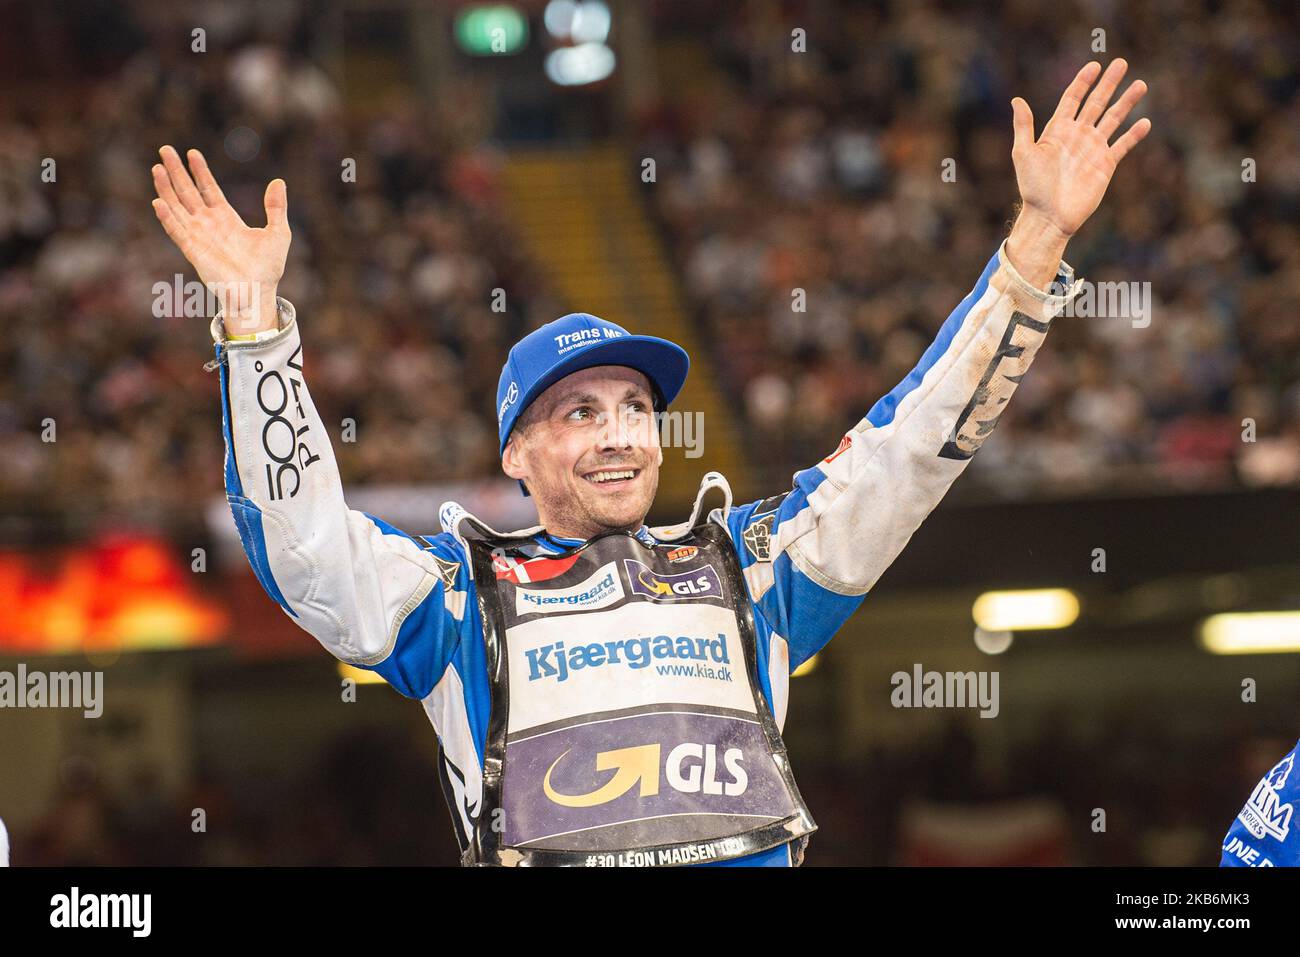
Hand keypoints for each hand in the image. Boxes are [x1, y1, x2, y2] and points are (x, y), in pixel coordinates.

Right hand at [151, 146, 290, 333]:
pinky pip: (177, 231)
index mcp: (226, 218)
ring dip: (166, 188)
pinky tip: (159, 202)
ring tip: (157, 168)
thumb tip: (279, 182)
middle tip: (165, 150)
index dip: (200, 171)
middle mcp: (208, 224)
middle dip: (176, 171)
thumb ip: (276, 208)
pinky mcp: (193, 250)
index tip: (192, 152)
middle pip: (188, 192)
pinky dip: (167, 217)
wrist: (258, 292)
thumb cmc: (268, 267)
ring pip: (177, 207)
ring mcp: (198, 236)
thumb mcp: (278, 232)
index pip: (209, 189)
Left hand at [1010, 59, 1150, 240]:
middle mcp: (1078, 136)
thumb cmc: (1033, 188)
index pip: (1072, 99)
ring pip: (1113, 119)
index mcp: (1057, 130)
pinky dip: (1134, 134)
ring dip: (1127, 102)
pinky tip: (1145, 122)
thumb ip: (1023, 127)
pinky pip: (1123, 145)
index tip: (1094, 65)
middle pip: (1096, 103)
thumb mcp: (1024, 154)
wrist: (1049, 216)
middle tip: (1121, 63)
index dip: (1083, 81)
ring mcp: (1093, 149)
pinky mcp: (1106, 164)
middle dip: (1108, 83)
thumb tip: (1017, 100)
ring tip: (1141, 84)